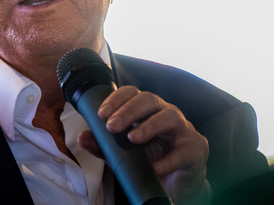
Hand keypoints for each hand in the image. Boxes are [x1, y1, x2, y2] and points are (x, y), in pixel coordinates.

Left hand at [77, 86, 210, 204]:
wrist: (178, 183)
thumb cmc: (152, 160)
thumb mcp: (124, 153)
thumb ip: (104, 145)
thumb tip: (81, 138)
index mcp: (148, 110)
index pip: (132, 93)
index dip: (116, 99)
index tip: (101, 113)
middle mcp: (166, 113)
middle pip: (149, 99)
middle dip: (128, 110)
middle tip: (111, 126)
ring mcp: (183, 129)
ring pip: (169, 116)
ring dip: (148, 126)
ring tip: (133, 139)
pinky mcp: (195, 148)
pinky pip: (182, 151)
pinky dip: (167, 160)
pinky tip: (154, 167)